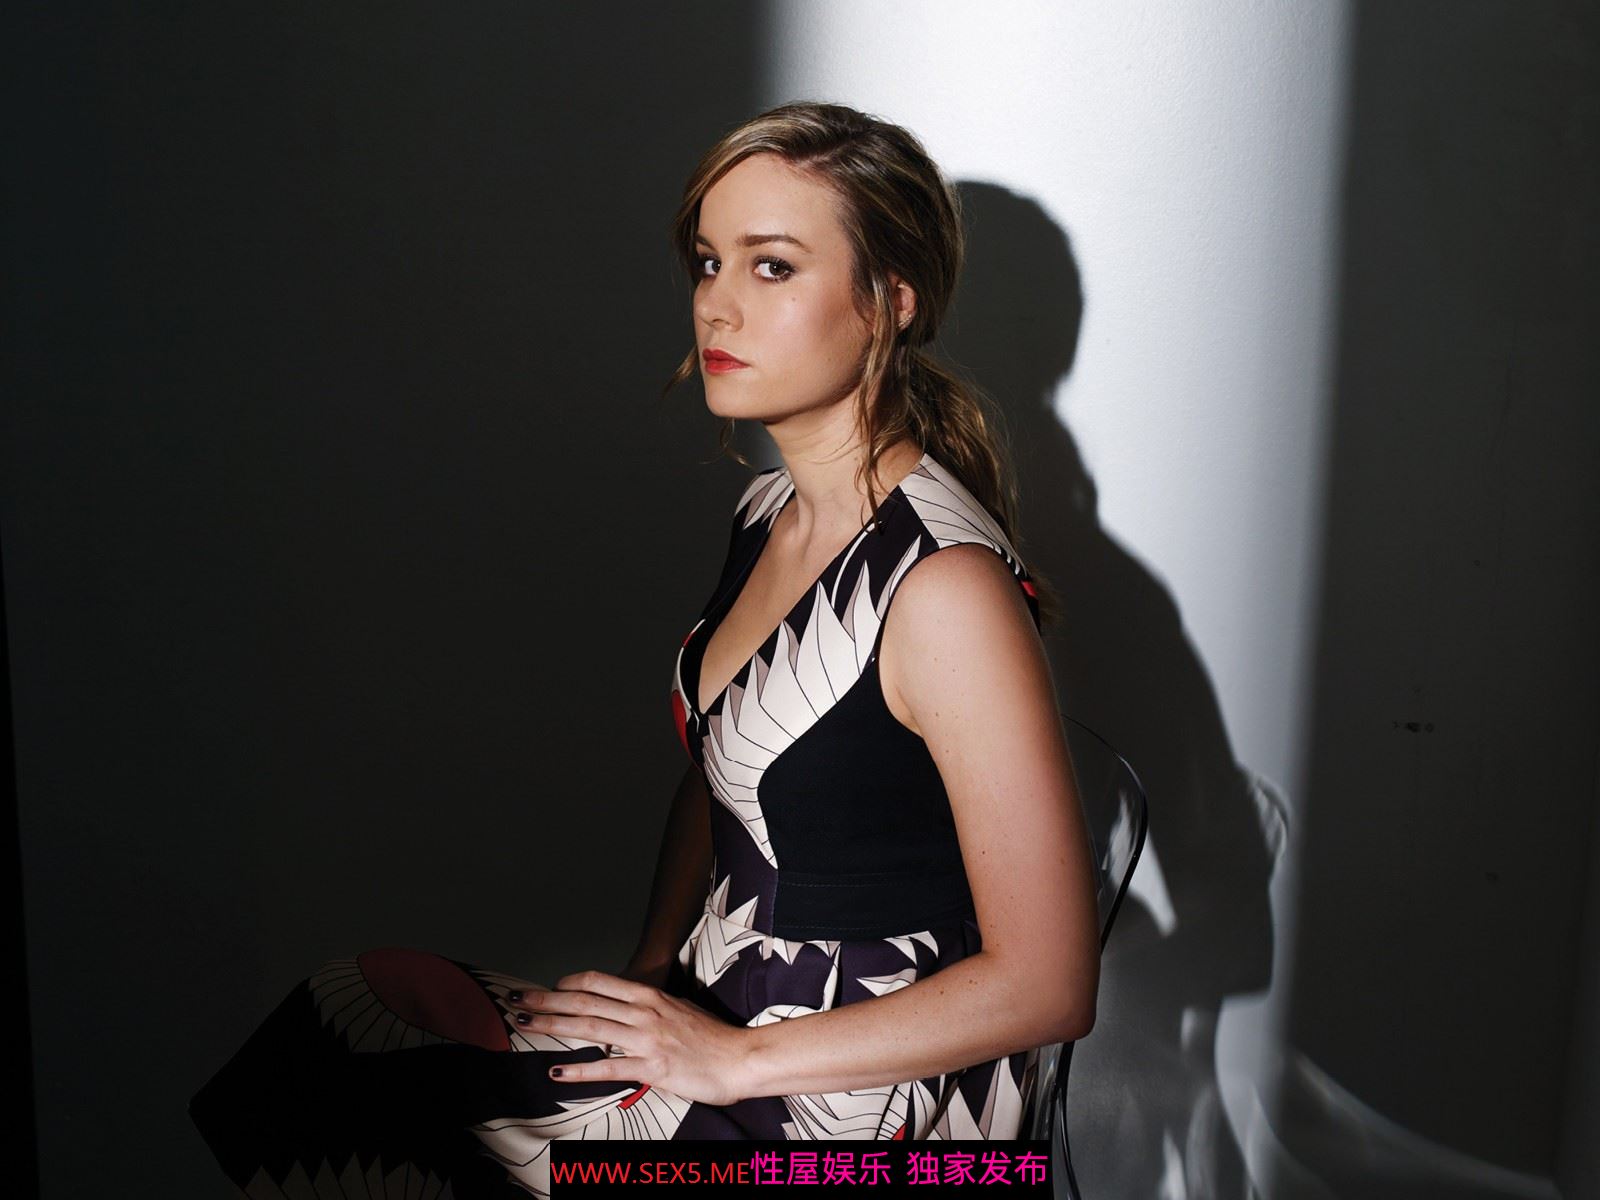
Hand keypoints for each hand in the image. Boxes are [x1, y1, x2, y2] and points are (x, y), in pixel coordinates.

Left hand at [505, 970, 752, 1106]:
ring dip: (552, 1025)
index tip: (548, 987)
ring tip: (524, 1025)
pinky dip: (578, 1069)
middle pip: (585, 1000)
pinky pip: (607, 1068)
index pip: (599, 982)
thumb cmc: (712, 1037)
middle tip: (517, 1001)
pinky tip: (556, 1069)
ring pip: (589, 1027)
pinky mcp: (651, 1067)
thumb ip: (650, 1009)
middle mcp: (643, 1012)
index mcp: (649, 996)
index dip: (568, 983)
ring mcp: (645, 1039)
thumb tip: (626, 1011)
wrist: (740, 1058)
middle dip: (547, 1000)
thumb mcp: (679, 1010)